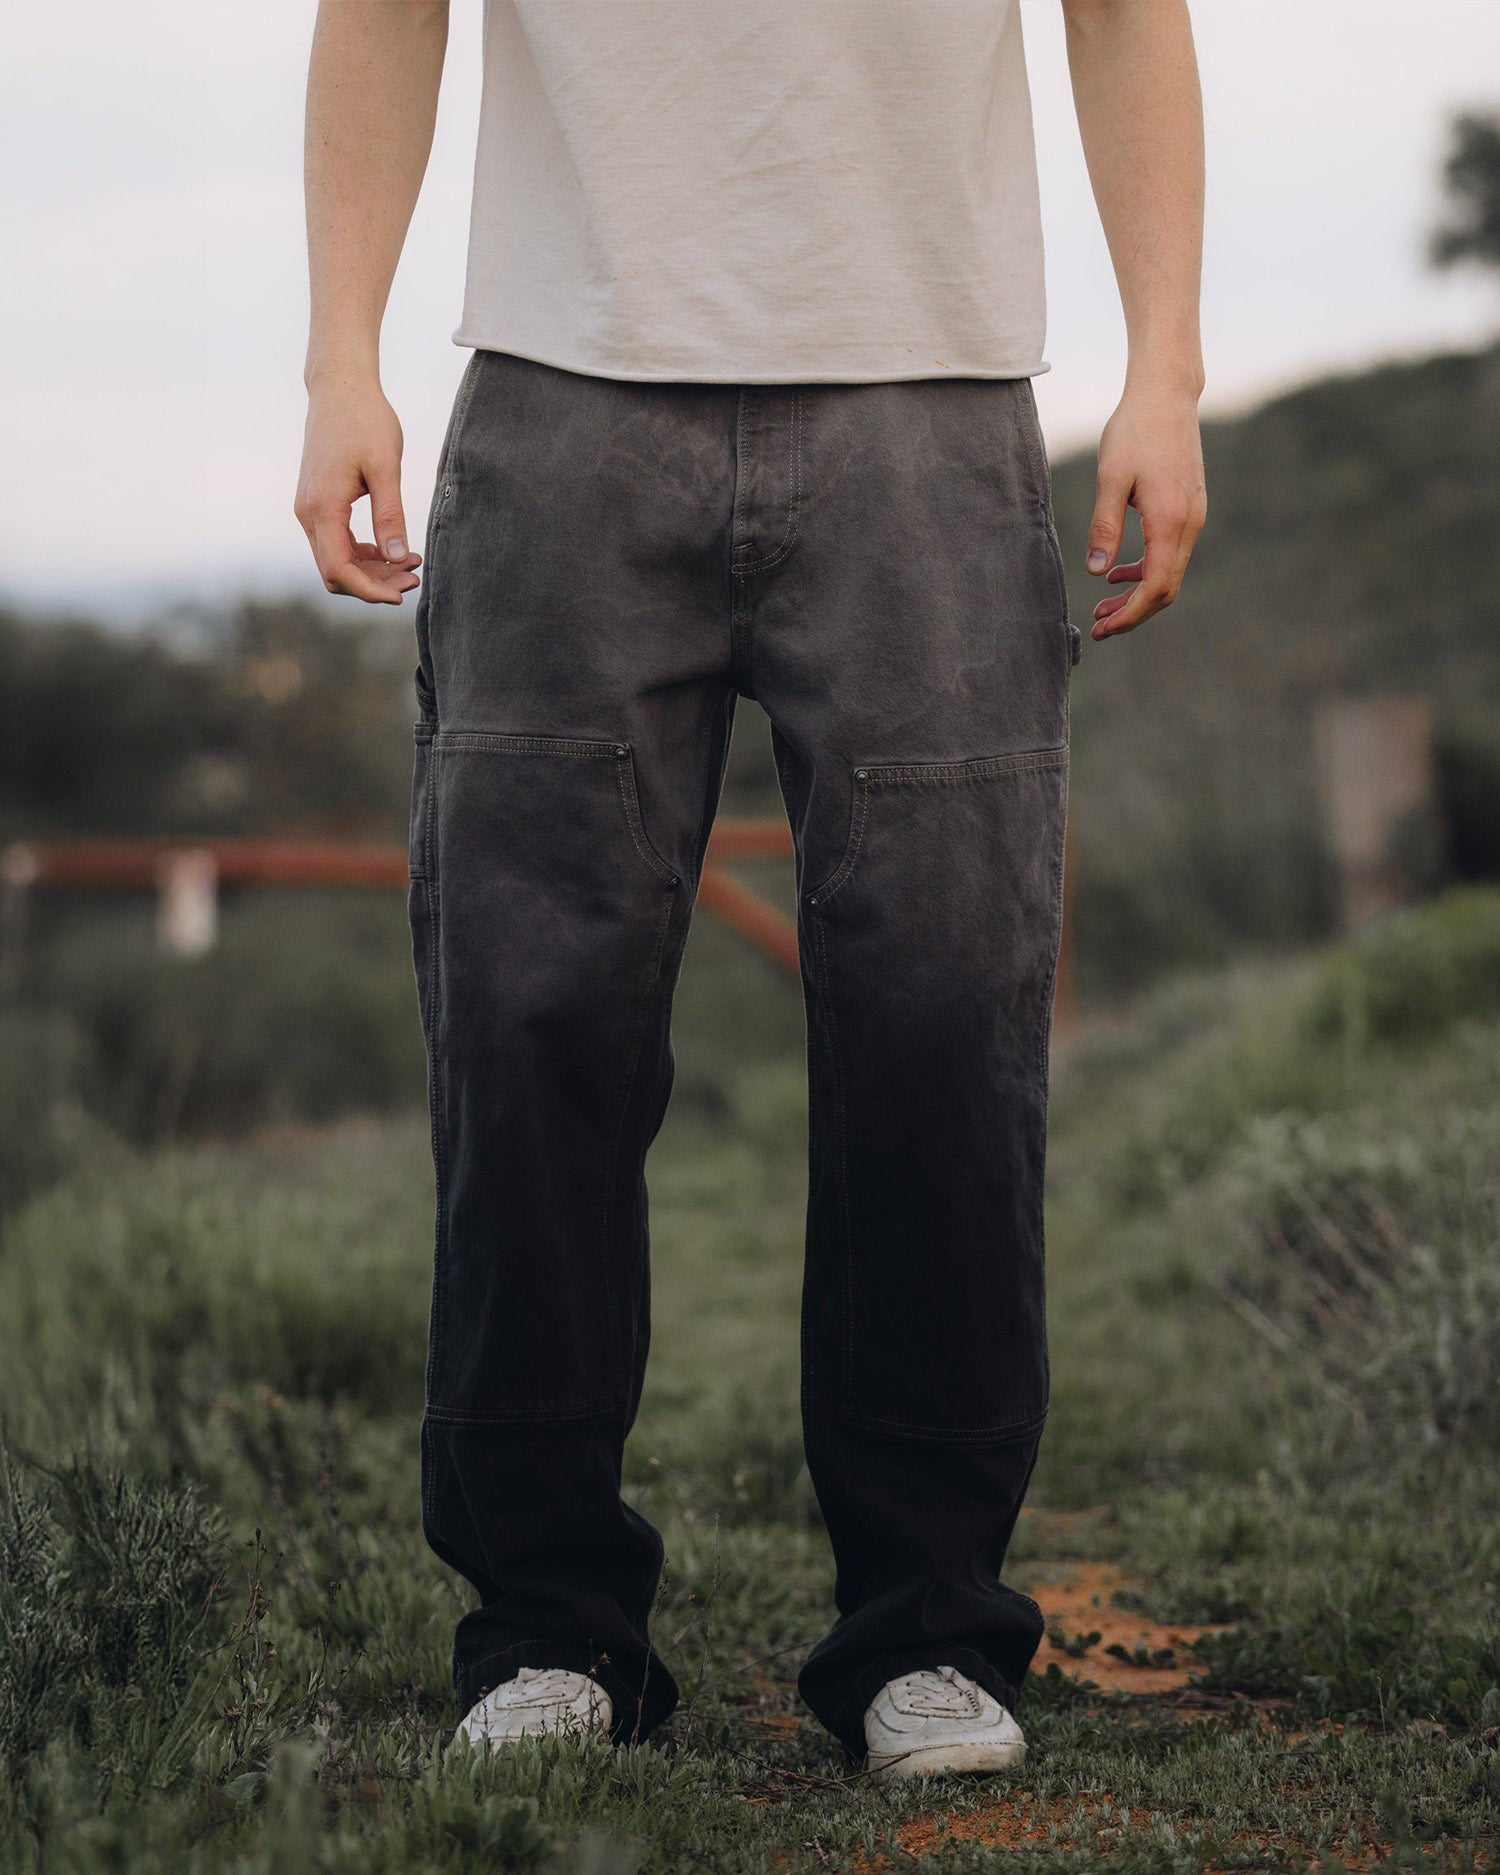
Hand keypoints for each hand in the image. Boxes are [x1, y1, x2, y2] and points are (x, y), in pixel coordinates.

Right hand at [295, 375, 422, 604]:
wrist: (339, 387)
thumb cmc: (366, 420)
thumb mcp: (385, 467)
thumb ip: (390, 515)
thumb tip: (397, 558)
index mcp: (323, 507)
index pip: (339, 569)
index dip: (369, 591)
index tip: (402, 595)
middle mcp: (307, 513)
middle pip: (335, 572)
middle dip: (374, 584)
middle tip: (415, 577)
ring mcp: (308, 509)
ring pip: (335, 560)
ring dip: (371, 570)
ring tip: (412, 564)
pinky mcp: (316, 503)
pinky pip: (336, 543)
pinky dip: (363, 554)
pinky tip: (393, 549)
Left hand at [1084, 382, 1206, 638]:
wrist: (1166, 394)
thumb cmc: (1134, 430)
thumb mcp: (1110, 479)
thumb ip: (1103, 526)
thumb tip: (1096, 571)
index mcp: (1170, 521)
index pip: (1155, 587)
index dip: (1129, 614)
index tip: (1102, 628)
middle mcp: (1189, 523)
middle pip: (1166, 588)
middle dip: (1132, 612)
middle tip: (1098, 626)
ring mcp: (1193, 516)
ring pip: (1169, 572)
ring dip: (1137, 593)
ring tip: (1103, 605)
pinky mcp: (1189, 507)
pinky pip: (1170, 553)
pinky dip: (1146, 570)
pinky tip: (1118, 572)